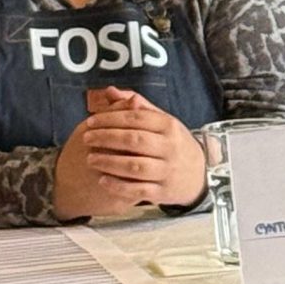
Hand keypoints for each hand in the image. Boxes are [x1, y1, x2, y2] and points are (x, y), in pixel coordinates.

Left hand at [53, 88, 208, 218]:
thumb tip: (111, 91)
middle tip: (86, 138)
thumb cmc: (173, 143)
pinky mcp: (162, 192)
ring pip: (135, 166)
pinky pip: (137, 190)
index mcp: (169, 126)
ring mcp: (167, 171)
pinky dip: (118, 186)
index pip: (136, 118)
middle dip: (106, 138)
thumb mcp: (163, 121)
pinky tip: (102, 180)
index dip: (110, 118)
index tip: (91, 121)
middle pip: (134, 140)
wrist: (197, 175)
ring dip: (109, 162)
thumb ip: (137, 106)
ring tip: (90, 158)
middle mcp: (170, 147)